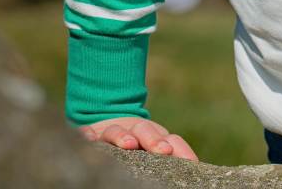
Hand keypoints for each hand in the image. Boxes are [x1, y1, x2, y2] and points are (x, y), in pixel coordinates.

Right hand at [78, 117, 197, 161]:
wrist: (109, 116)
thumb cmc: (138, 142)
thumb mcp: (155, 147)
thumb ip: (172, 152)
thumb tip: (195, 165)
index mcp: (155, 137)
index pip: (171, 140)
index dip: (181, 149)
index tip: (191, 162)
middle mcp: (134, 131)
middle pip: (145, 129)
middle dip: (155, 139)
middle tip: (163, 150)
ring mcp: (111, 131)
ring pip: (116, 129)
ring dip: (123, 135)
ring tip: (129, 144)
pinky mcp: (90, 134)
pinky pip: (86, 132)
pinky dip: (87, 135)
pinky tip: (89, 139)